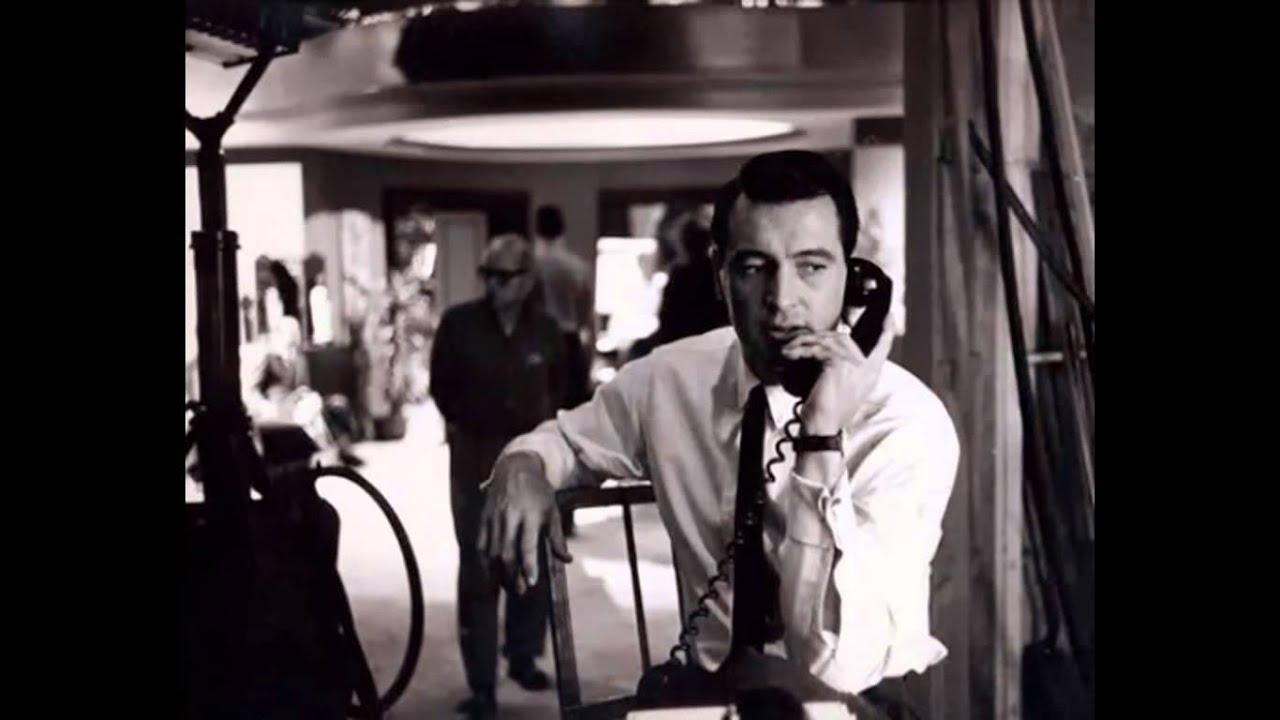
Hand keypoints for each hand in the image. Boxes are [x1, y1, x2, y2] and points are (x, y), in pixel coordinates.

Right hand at [477, 451, 572, 593]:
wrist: (516, 467)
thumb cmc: (539, 492)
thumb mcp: (552, 511)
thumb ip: (557, 538)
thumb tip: (567, 560)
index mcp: (530, 514)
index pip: (527, 545)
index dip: (528, 565)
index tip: (531, 583)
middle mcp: (510, 516)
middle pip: (507, 552)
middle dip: (511, 574)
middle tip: (519, 590)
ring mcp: (494, 517)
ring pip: (492, 551)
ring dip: (497, 571)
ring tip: (505, 585)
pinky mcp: (484, 517)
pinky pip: (481, 543)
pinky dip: (484, 560)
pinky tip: (489, 571)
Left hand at [781, 318, 894, 434]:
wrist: (822, 429)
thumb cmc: (826, 414)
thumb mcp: (840, 389)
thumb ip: (843, 370)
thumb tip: (827, 350)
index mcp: (870, 374)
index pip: (883, 348)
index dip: (886, 331)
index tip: (889, 316)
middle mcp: (867, 368)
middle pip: (845, 338)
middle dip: (821, 337)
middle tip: (800, 342)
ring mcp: (855, 365)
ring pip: (828, 341)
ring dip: (804, 344)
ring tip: (789, 351)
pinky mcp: (839, 364)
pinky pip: (817, 349)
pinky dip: (800, 351)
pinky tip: (789, 356)